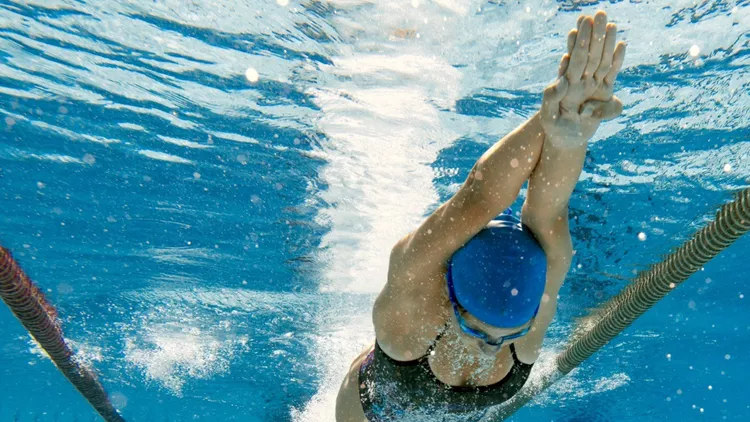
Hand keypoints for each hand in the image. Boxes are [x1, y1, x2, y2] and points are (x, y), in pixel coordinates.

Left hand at [540, 11, 626, 146]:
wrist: (567, 140)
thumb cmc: (555, 128)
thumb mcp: (548, 115)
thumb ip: (551, 98)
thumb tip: (564, 81)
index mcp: (568, 83)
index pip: (575, 58)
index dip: (578, 42)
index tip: (581, 25)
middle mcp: (581, 81)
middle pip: (590, 54)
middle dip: (594, 34)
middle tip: (599, 13)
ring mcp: (594, 85)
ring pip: (602, 60)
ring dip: (606, 42)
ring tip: (610, 23)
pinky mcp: (605, 94)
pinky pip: (612, 74)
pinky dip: (617, 61)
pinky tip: (621, 45)